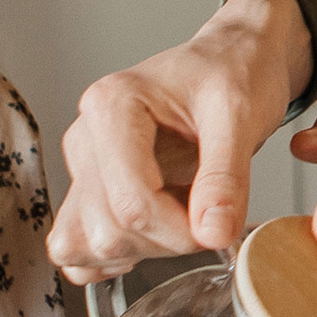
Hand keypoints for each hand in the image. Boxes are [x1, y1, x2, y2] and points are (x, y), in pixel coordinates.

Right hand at [49, 0, 302, 275]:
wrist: (232, 60)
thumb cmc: (233, 72)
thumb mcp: (242, 115)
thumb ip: (226, 177)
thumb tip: (213, 235)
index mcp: (111, 106)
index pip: (131, 203)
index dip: (180, 230)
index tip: (218, 224)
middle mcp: (86, 136)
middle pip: (107, 230)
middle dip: (166, 240)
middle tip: (209, 215)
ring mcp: (83, 166)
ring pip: (82, 245)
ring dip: (139, 250)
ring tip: (181, 216)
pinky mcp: (89, 190)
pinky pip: (74, 247)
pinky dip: (112, 257)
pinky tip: (154, 235)